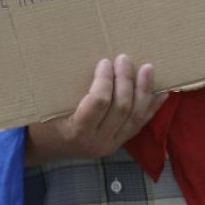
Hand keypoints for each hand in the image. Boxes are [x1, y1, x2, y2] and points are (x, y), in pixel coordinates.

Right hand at [26, 54, 167, 162]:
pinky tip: (162, 92)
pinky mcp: (118, 143)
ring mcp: (110, 144)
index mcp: (76, 131)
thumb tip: (79, 56)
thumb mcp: (47, 106)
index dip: (105, 79)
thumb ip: (64, 88)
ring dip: (144, 90)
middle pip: (121, 108)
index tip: (105, 62)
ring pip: (135, 116)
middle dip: (126, 80)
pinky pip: (140, 124)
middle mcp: (96, 141)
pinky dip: (152, 107)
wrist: (44, 148)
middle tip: (124, 59)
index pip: (98, 102)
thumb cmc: (42, 121)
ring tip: (148, 69)